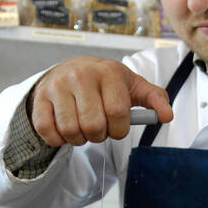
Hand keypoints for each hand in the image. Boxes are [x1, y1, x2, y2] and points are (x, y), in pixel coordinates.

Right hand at [29, 56, 172, 147]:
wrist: (69, 69)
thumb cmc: (105, 82)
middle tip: (98, 128)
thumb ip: (154, 99)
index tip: (116, 126)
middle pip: (93, 125)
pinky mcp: (40, 99)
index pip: (118, 113)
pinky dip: (58, 139)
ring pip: (70, 130)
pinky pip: (48, 131)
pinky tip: (64, 129)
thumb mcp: (132, 86)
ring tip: (82, 128)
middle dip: (99, 135)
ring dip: (79, 139)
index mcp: (108, 72)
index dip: (119, 129)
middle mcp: (81, 75)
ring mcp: (58, 86)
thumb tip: (166, 116)